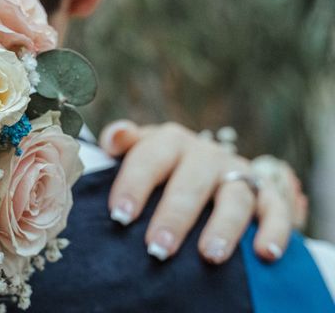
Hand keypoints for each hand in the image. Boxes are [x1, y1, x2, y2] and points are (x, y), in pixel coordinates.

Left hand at [100, 120, 294, 263]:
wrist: (203, 164)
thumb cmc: (160, 165)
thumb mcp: (139, 150)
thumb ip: (121, 143)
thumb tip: (115, 135)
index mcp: (170, 142)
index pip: (150, 159)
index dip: (134, 186)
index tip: (119, 216)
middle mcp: (205, 155)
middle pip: (191, 183)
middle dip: (174, 216)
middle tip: (158, 249)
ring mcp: (237, 172)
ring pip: (235, 197)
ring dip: (223, 227)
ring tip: (209, 256)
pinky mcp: (266, 192)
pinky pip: (275, 209)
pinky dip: (273, 230)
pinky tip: (264, 254)